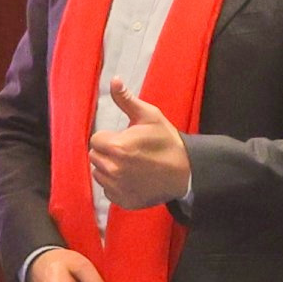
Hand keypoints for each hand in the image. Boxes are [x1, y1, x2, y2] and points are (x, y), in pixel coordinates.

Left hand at [91, 80, 192, 208]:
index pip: (96, 140)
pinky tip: (133, 179)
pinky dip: (116, 186)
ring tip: (131, 165)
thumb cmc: (166, 141)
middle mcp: (112, 170)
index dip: (110, 137)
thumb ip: (126, 100)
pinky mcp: (122, 201)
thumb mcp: (149, 116)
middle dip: (108, 152)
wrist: (187, 172)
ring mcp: (117, 188)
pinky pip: (108, 191)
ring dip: (110, 169)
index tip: (125, 139)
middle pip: (95, 157)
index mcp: (116, 147)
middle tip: (130, 152)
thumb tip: (113, 80)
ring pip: (99, 174)